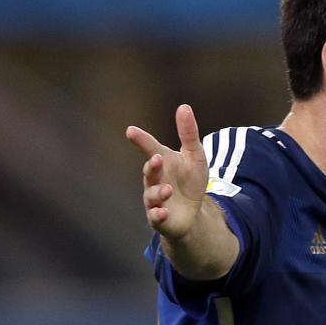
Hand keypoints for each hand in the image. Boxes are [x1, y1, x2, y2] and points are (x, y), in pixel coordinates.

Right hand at [125, 104, 208, 240]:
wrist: (193, 210)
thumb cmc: (191, 180)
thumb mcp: (195, 155)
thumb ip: (188, 133)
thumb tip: (184, 106)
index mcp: (163, 162)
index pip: (150, 148)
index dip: (141, 139)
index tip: (131, 130)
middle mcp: (154, 179)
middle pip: (149, 172)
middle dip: (152, 166)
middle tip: (157, 158)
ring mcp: (156, 199)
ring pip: (151, 195)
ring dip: (159, 192)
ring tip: (168, 189)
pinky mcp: (160, 218)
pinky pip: (155, 217)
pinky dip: (158, 214)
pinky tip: (163, 211)